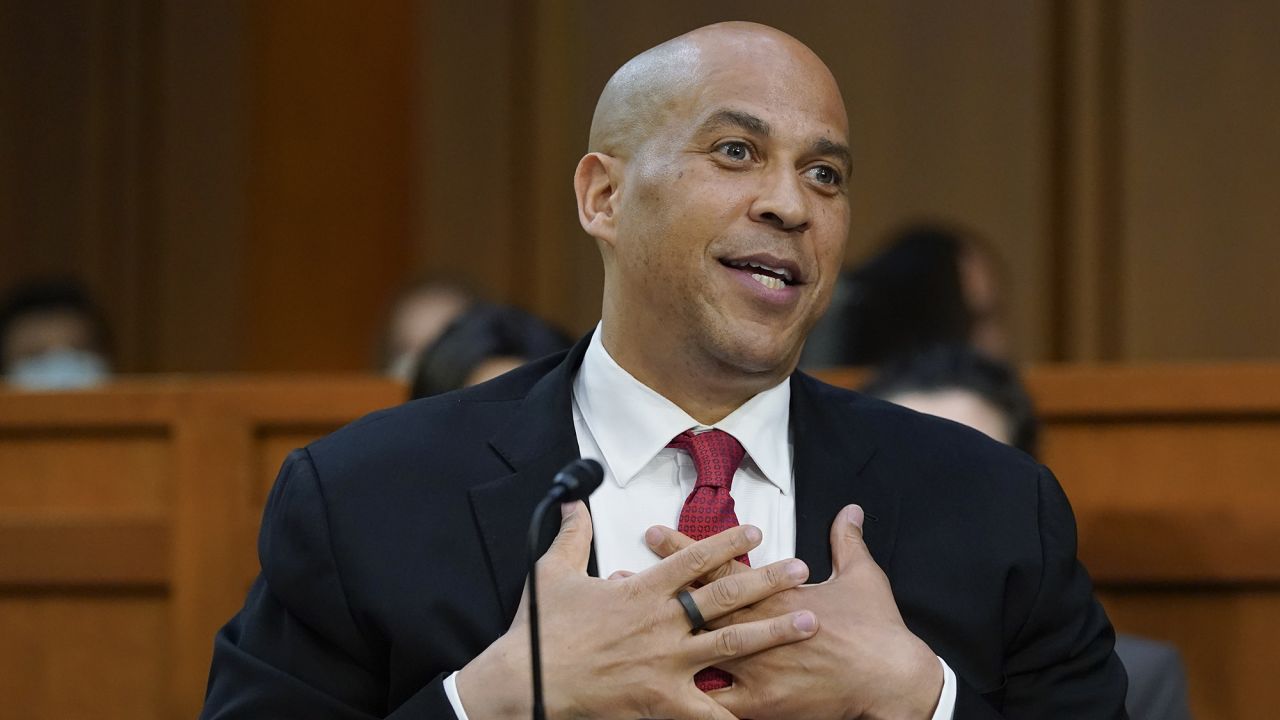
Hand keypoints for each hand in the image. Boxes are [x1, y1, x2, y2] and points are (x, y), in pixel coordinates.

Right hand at [456, 501, 817, 718]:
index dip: (727, 543)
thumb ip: (571, 534)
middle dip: (768, 580)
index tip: (755, 533)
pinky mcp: (662, 700)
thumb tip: (574, 500)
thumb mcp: (551, 572)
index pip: (694, 558)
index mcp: (640, 590)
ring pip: (731, 644)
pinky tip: (762, 709)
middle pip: (725, 596)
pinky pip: (708, 708)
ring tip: (807, 621)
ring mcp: (666, 663)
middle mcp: (661, 623)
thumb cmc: (541, 631)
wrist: (527, 681)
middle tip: (799, 568)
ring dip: (773, 631)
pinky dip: (735, 711)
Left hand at [645, 505, 943, 719]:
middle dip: (656, 591)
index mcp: (776, 594)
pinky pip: (715, 706)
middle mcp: (758, 628)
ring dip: (660, 645)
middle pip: (696, 605)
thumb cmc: (877, 628)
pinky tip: (658, 700)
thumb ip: (846, 541)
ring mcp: (756, 668)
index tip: (654, 532)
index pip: (720, 566)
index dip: (684, 548)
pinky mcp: (761, 704)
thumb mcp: (862, 576)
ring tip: (624, 639)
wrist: (892, 677)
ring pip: (696, 654)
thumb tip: (849, 510)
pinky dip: (688, 702)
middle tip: (618, 577)